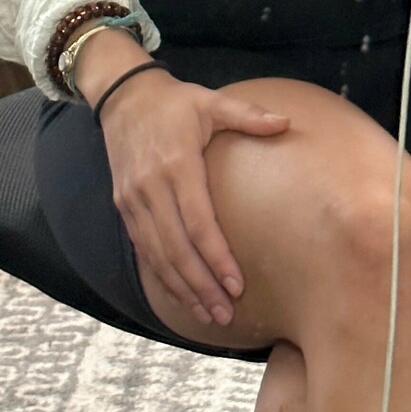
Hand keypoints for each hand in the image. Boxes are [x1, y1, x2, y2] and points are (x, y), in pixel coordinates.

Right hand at [97, 71, 290, 328]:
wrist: (124, 98)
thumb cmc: (175, 102)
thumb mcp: (211, 101)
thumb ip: (248, 115)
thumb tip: (286, 123)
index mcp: (177, 165)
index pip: (198, 223)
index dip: (216, 257)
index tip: (237, 283)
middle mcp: (151, 188)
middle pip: (177, 249)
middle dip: (202, 286)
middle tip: (226, 313)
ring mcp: (133, 200)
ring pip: (158, 256)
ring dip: (182, 288)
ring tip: (207, 313)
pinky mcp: (124, 207)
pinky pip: (144, 249)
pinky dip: (162, 275)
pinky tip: (181, 293)